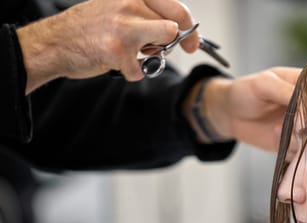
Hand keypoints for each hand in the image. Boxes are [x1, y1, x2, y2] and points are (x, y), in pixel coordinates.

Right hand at [18, 0, 199, 92]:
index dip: (189, 28)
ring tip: (137, 54)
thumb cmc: (90, 27)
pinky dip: (132, 72)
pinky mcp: (119, 50)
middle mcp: (130, 4)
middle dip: (173, 43)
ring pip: (165, 41)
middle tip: (165, 51)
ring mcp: (125, 27)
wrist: (55, 42)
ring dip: (155, 55)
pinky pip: (142, 69)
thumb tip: (176, 30)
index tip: (192, 43)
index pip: (176, 7)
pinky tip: (117, 63)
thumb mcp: (118, 8)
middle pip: (173, 27)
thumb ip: (146, 15)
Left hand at [203, 67, 300, 151]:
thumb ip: (286, 92)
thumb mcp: (264, 84)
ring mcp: (304, 127)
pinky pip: (303, 153)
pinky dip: (292, 149)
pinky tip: (274, 136)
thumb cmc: (244, 91)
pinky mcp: (296, 145)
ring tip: (276, 128)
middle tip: (295, 126)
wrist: (228, 115)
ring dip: (300, 139)